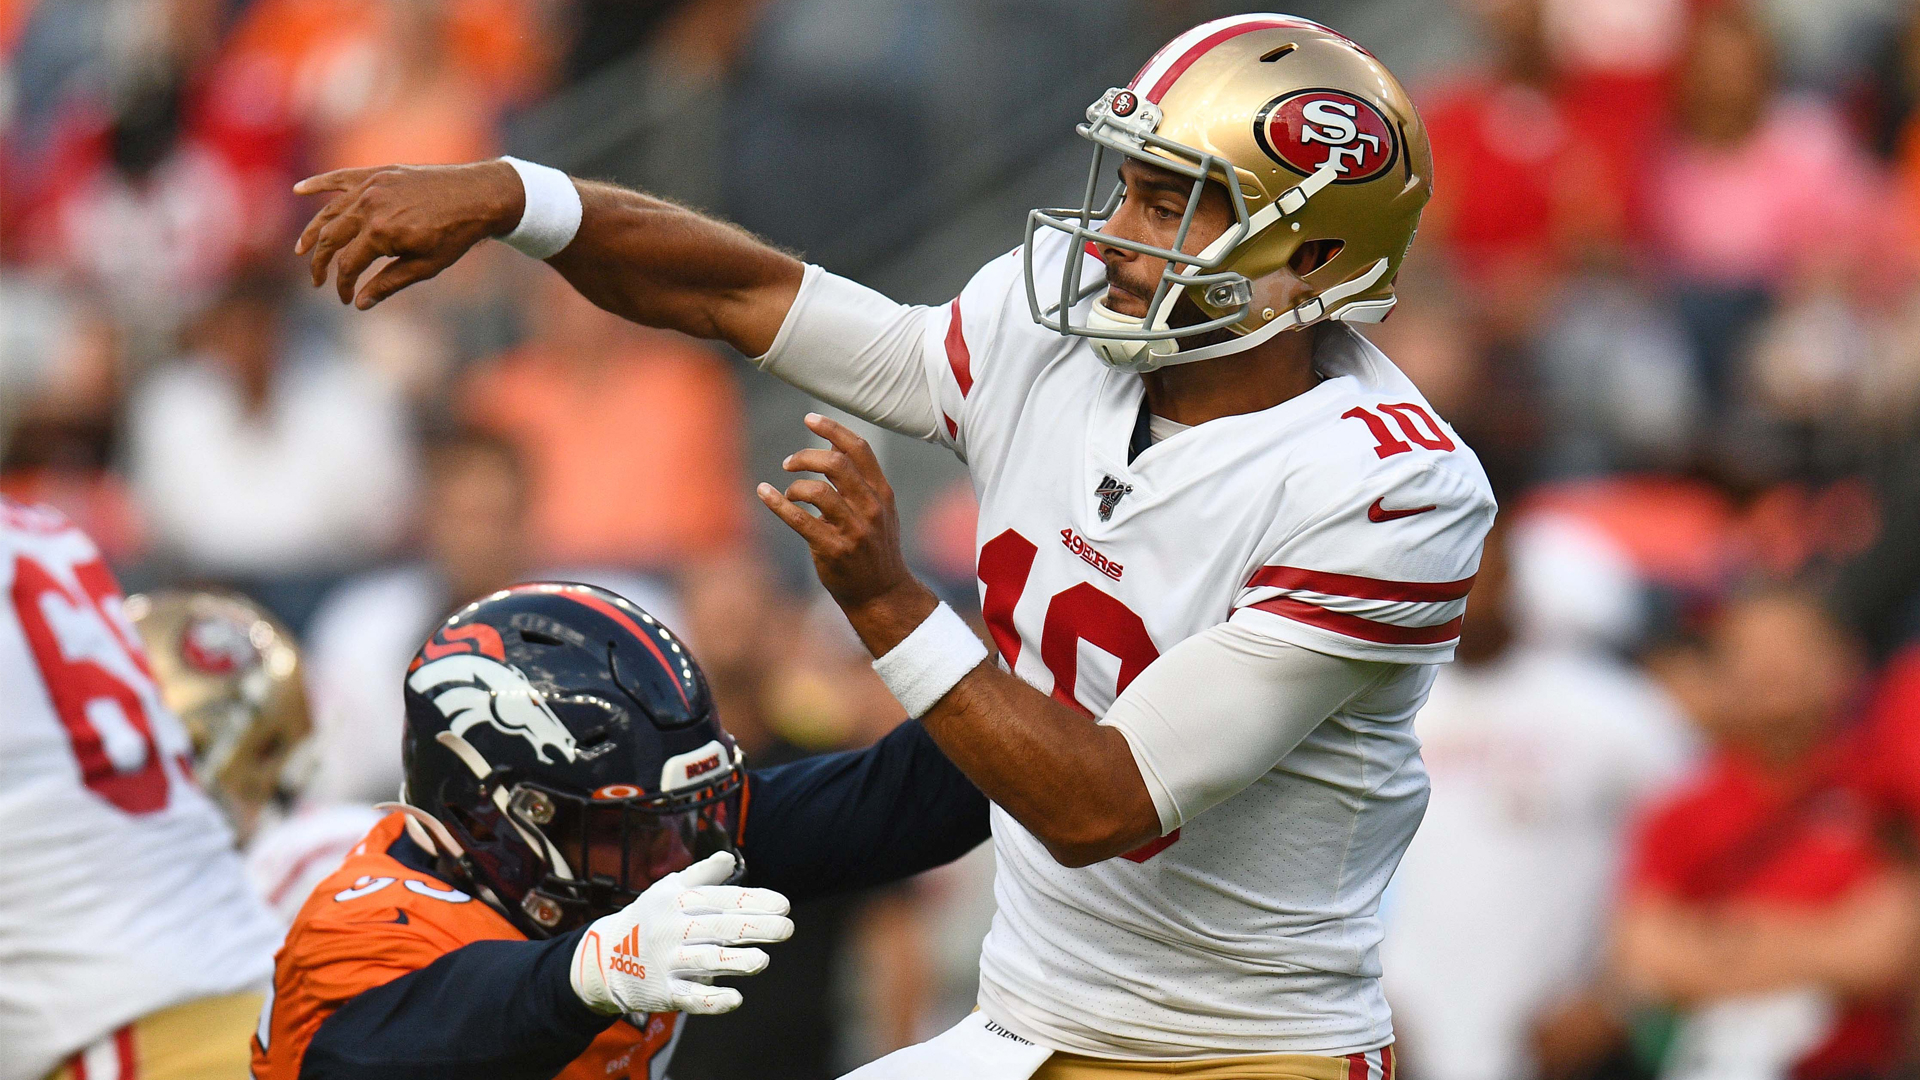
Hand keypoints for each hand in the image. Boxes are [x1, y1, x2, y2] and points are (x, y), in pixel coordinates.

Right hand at [293, 160, 525, 308]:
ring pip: (331, 211)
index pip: (347, 265)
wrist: (479, 196)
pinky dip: (320, 184)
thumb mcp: (425, 266)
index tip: (346, 299)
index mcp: (380, 233)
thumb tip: (360, 303)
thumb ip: (388, 283)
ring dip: (314, 231)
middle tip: (317, 281)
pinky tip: (300, 191)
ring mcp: (372, 186)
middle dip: (320, 263)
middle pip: (331, 239)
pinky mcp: (378, 174)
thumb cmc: (455, 236)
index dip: (343, 285)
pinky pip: (341, 178)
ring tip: (303, 249)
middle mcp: (370, 207)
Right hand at [569, 851, 792, 1015]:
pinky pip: (689, 997)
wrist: (605, 957)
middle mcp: (673, 930)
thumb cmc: (649, 918)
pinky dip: (711, 1000)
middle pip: (718, 927)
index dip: (754, 901)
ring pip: (705, 961)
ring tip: (762, 961)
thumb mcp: (668, 889)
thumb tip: (729, 858)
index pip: (722, 899)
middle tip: (787, 928)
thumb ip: (702, 875)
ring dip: (734, 962)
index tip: (784, 905)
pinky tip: (736, 999)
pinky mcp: (663, 993)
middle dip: (755, 927)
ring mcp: (668, 962)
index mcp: (678, 901)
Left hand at [758, 414, 930, 626]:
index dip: (832, 429)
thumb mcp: (879, 510)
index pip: (858, 449)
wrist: (882, 593)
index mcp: (881, 493)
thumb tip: (832, 445)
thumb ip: (860, 480)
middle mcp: (870, 508)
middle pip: (835, 464)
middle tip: (789, 463)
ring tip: (789, 493)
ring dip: (794, 486)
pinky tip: (764, 493)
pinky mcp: (833, 549)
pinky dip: (777, 502)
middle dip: (806, 457)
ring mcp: (853, 530)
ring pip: (816, 491)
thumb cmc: (875, 548)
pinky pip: (799, 519)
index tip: (809, 419)